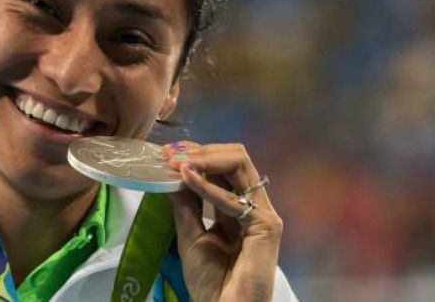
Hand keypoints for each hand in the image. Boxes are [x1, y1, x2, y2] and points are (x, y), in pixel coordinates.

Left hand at [163, 141, 282, 301]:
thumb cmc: (212, 283)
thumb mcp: (190, 236)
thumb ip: (185, 204)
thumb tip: (173, 172)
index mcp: (237, 207)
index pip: (222, 167)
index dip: (197, 155)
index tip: (167, 153)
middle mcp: (253, 204)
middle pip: (234, 158)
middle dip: (201, 151)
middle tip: (171, 154)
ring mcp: (263, 213)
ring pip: (239, 164)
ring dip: (204, 159)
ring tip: (177, 162)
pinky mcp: (267, 225)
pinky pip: (234, 199)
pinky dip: (207, 187)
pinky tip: (186, 178)